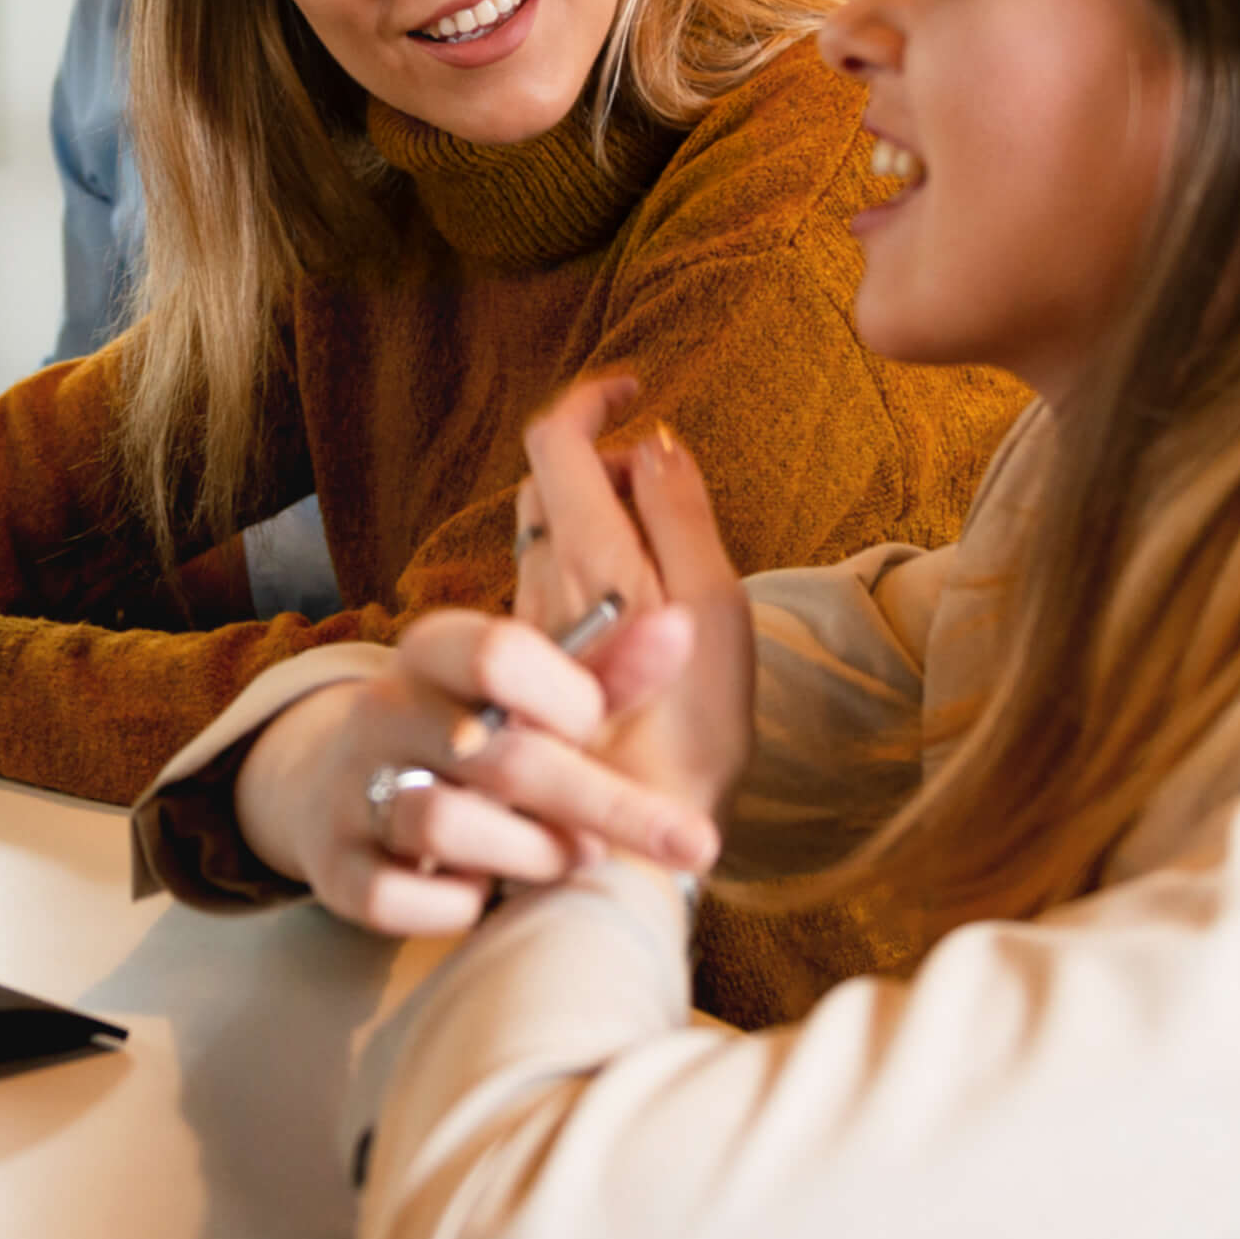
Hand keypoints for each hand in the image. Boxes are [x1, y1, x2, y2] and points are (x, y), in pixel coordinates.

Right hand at [231, 629, 718, 940]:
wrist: (340, 786)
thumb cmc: (472, 736)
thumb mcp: (535, 696)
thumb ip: (608, 672)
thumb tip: (680, 626)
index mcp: (433, 654)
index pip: (497, 653)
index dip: (567, 697)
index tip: (594, 726)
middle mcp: (384, 713)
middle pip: (500, 756)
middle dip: (608, 805)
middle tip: (691, 843)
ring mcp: (350, 788)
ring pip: (443, 825)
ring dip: (531, 854)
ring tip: (564, 858)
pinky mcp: (334, 867)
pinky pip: (391, 898)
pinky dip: (450, 906)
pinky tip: (478, 891)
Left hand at [510, 373, 757, 825]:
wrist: (631, 850)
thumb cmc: (693, 735)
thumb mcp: (715, 610)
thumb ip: (680, 514)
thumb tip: (653, 439)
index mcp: (588, 554)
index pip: (556, 438)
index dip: (591, 397)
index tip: (634, 389)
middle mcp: (538, 581)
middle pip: (545, 482)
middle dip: (603, 461)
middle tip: (667, 491)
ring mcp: (525, 626)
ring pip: (543, 536)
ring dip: (595, 519)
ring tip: (659, 556)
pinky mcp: (525, 668)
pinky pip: (547, 588)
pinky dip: (586, 569)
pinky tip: (632, 617)